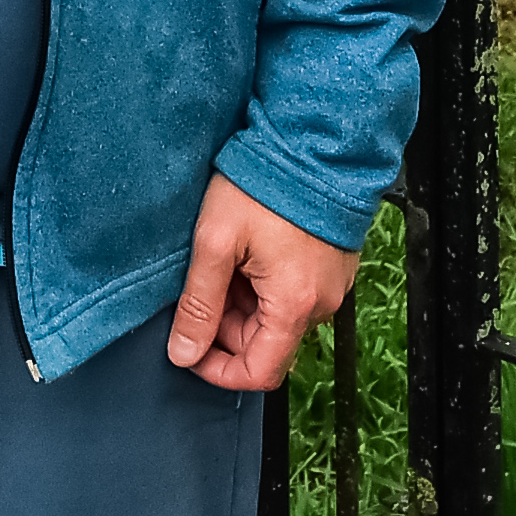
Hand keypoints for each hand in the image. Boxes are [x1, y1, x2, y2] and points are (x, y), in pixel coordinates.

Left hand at [163, 173, 358, 392]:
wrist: (312, 141)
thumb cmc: (266, 185)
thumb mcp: (215, 243)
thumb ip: (198, 304)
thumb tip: (183, 354)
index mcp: (294, 306)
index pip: (259, 374)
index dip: (218, 370)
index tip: (190, 347)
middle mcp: (321, 305)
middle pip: (266, 344)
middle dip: (227, 326)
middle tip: (203, 283)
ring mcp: (331, 286)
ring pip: (277, 319)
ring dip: (245, 302)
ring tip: (227, 257)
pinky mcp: (332, 267)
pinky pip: (293, 295)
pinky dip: (265, 285)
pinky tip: (250, 251)